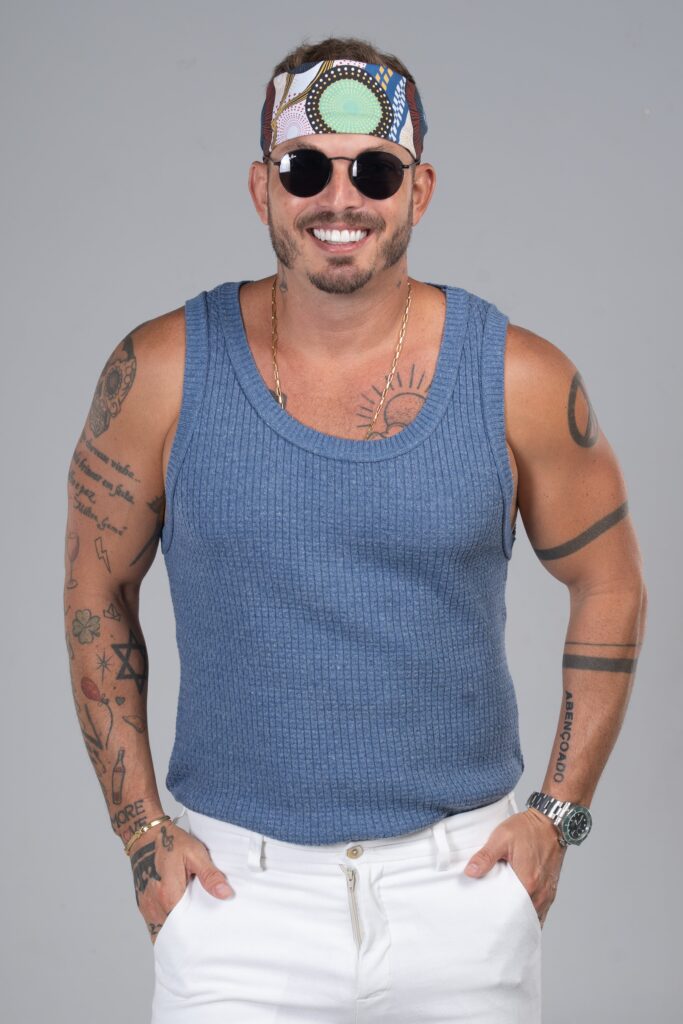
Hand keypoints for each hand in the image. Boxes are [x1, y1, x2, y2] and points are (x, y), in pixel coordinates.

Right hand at [128, 820, 234, 943]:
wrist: (146, 836)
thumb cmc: (171, 843)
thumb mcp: (195, 853)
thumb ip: (210, 875)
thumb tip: (226, 894)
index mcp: (169, 896)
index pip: (185, 928)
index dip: (197, 934)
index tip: (210, 938)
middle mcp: (155, 906)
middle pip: (174, 932)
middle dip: (188, 938)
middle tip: (205, 940)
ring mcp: (147, 907)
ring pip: (162, 931)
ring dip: (176, 934)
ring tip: (194, 934)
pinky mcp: (144, 905)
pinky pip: (155, 925)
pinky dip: (166, 928)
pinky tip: (178, 926)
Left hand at [463, 809, 566, 927]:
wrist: (551, 822)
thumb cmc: (528, 829)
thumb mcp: (501, 837)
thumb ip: (485, 856)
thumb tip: (469, 872)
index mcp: (528, 883)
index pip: (512, 913)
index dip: (499, 918)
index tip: (487, 920)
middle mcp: (540, 892)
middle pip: (523, 918)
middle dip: (509, 922)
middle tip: (493, 922)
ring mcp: (548, 892)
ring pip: (533, 916)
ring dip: (520, 918)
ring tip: (504, 918)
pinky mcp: (551, 889)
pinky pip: (541, 910)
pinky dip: (530, 913)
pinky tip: (519, 911)